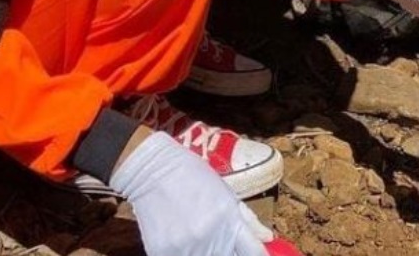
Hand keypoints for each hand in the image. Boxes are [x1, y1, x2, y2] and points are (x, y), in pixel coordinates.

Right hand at [111, 131, 270, 255]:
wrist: (151, 171)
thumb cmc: (191, 176)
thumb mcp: (225, 192)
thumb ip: (247, 219)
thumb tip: (267, 238)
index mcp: (229, 218)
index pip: (254, 252)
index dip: (257, 255)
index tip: (256, 254)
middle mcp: (210, 235)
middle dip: (231, 253)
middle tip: (223, 243)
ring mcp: (186, 246)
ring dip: (208, 253)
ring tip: (200, 237)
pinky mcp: (163, 252)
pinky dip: (185, 254)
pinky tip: (184, 243)